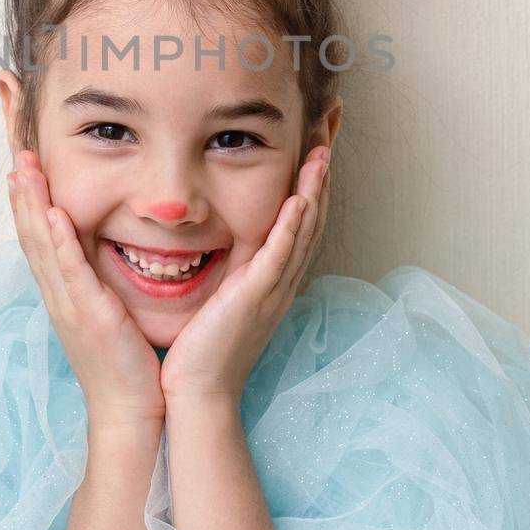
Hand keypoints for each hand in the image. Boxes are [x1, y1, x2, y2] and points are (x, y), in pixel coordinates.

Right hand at [8, 149, 166, 427]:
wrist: (131, 412)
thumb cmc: (129, 365)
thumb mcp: (110, 315)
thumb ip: (104, 285)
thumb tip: (108, 257)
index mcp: (64, 293)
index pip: (40, 237)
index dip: (29, 201)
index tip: (24, 165)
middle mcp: (59, 295)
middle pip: (31, 234)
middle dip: (22, 192)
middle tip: (16, 152)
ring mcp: (69, 305)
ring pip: (42, 246)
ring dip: (32, 206)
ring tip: (23, 169)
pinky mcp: (88, 316)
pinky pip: (69, 271)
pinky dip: (59, 241)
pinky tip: (54, 215)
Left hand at [159, 145, 331, 409]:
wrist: (198, 394)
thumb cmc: (200, 350)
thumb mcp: (218, 300)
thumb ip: (224, 271)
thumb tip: (213, 240)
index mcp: (272, 281)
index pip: (299, 223)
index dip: (311, 185)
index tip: (315, 148)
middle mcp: (280, 282)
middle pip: (312, 220)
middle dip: (322, 177)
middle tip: (332, 135)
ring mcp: (272, 290)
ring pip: (303, 232)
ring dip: (315, 191)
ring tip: (322, 154)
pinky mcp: (255, 298)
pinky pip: (279, 256)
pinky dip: (292, 226)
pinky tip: (299, 199)